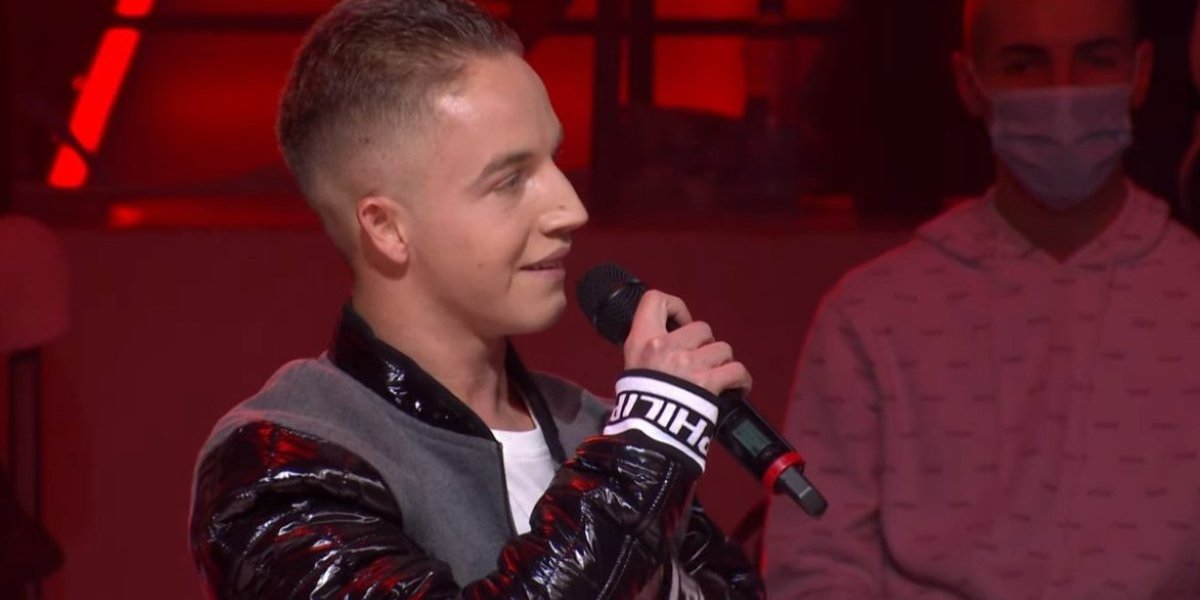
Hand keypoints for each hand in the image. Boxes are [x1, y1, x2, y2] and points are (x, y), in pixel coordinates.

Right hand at [623, 290, 751, 396]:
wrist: (646, 435)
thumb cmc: (638, 404)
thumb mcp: (632, 367)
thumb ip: (649, 348)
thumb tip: (671, 338)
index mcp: (642, 339)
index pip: (656, 299)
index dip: (676, 308)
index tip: (680, 324)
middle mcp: (665, 345)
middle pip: (701, 327)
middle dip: (705, 344)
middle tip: (700, 362)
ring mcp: (687, 362)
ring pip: (722, 348)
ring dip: (722, 363)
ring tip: (716, 378)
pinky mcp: (708, 381)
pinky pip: (736, 370)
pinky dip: (740, 380)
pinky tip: (737, 388)